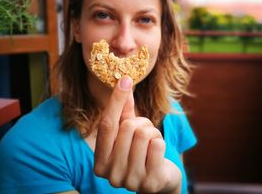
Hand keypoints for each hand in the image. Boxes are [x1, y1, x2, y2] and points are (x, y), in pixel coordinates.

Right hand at [94, 76, 180, 192]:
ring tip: (152, 143)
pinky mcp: (150, 182)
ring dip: (153, 133)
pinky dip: (161, 142)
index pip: (106, 125)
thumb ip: (124, 113)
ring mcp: (130, 180)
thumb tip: (124, 83)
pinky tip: (158, 154)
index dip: (116, 100)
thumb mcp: (129, 134)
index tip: (125, 79)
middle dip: (142, 122)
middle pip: (127, 127)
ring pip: (144, 134)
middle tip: (146, 132)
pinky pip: (158, 145)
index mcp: (100, 162)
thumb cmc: (141, 153)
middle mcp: (111, 174)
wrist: (159, 180)